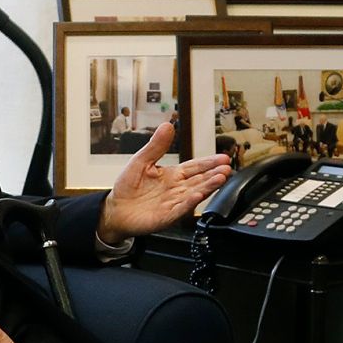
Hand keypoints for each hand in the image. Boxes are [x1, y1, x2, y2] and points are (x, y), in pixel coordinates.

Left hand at [98, 123, 232, 243]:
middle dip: (214, 174)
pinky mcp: (165, 217)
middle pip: (199, 180)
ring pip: (194, 194)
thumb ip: (156, 146)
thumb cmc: (128, 187)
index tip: (223, 158)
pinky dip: (189, 203)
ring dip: (207, 187)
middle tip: (227, 168)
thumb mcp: (141, 160)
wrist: (116, 209)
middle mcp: (177, 189)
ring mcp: (173, 204)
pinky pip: (179, 209)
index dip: (209, 162)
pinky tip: (198, 196)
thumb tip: (168, 125)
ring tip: (220, 179)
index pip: (195, 167)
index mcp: (173, 175)